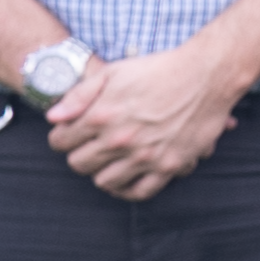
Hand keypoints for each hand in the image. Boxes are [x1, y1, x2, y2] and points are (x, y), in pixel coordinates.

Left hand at [44, 38, 243, 202]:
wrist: (206, 76)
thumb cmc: (159, 69)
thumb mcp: (113, 72)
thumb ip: (79, 95)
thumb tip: (53, 117)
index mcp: (101, 116)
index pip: (60, 141)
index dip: (61, 137)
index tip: (70, 133)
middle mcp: (119, 140)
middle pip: (79, 164)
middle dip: (80, 154)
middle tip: (91, 146)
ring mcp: (144, 156)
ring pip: (104, 182)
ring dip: (102, 172)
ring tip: (110, 160)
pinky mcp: (168, 166)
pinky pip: (140, 192)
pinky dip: (127, 189)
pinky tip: (126, 179)